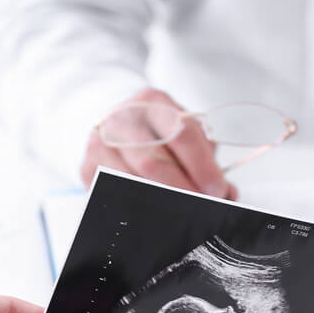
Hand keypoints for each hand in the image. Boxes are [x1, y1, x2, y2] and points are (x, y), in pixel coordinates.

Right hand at [79, 88, 237, 199]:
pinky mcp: (87, 165)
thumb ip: (205, 156)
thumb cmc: (158, 130)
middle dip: (182, 189)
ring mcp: (100, 142)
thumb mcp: (184, 130)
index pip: (181, 134)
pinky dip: (137, 204)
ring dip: (160, 200)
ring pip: (132, 180)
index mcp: (153, 102)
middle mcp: (122, 117)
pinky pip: (114, 192)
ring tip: (182, 210)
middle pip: (154, 161)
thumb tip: (226, 192)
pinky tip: (153, 209)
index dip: (202, 165)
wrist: (115, 122)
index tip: (217, 188)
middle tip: (201, 206)